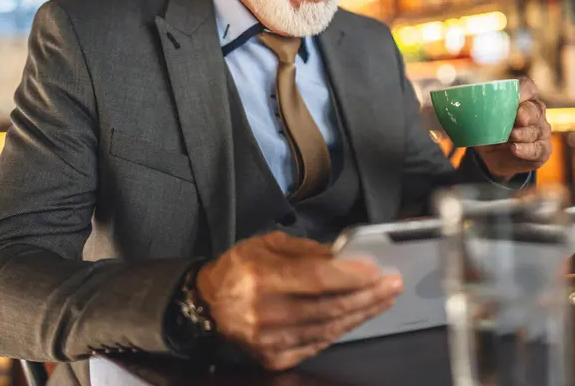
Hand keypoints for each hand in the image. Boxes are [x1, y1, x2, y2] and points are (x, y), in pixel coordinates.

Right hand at [196, 231, 401, 370]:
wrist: (210, 304)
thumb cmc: (240, 267)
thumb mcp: (267, 244)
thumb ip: (306, 250)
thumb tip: (344, 255)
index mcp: (260, 277)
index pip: (314, 278)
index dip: (349, 275)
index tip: (377, 269)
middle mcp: (265, 312)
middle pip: (328, 307)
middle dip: (367, 295)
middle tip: (392, 284)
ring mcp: (270, 341)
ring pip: (329, 328)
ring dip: (362, 313)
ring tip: (384, 298)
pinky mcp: (275, 358)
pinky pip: (319, 344)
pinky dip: (342, 329)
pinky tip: (359, 315)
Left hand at [476, 77, 551, 179]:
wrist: (490, 158)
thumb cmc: (485, 131)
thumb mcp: (475, 119)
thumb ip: (467, 109)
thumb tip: (446, 103)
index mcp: (520, 99)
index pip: (528, 88)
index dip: (524, 91)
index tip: (516, 97)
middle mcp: (534, 112)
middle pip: (535, 109)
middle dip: (527, 113)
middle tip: (518, 119)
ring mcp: (540, 131)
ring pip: (536, 130)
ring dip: (523, 134)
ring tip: (510, 138)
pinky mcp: (542, 149)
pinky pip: (538, 149)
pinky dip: (526, 150)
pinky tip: (514, 149)